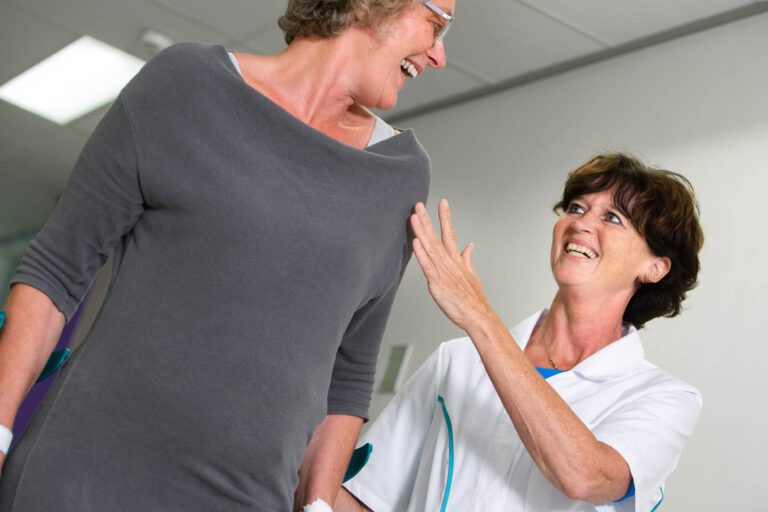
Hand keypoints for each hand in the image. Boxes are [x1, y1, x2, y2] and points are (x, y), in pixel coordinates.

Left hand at [410, 200, 492, 330]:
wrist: (478, 315)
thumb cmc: (474, 298)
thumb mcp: (473, 275)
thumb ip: (468, 259)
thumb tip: (469, 247)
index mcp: (457, 259)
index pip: (450, 233)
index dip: (445, 218)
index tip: (443, 202)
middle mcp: (450, 262)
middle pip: (436, 237)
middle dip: (427, 220)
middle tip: (419, 204)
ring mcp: (443, 272)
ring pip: (430, 248)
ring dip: (421, 232)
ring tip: (414, 217)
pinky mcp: (437, 283)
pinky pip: (427, 266)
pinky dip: (421, 254)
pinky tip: (416, 242)